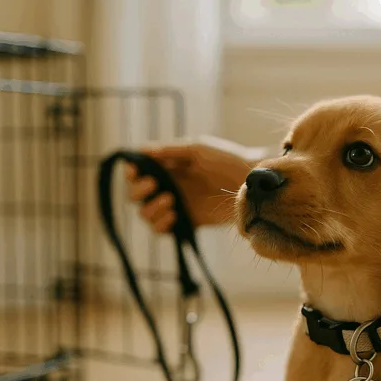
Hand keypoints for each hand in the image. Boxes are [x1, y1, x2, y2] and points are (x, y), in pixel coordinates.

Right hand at [124, 136, 260, 232]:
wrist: (249, 182)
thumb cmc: (227, 160)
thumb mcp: (198, 150)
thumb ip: (170, 151)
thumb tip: (142, 150)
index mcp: (168, 167)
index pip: (138, 173)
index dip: (131, 173)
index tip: (134, 172)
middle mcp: (168, 187)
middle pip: (136, 196)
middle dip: (139, 191)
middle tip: (153, 185)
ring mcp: (176, 206)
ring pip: (146, 215)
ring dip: (151, 209)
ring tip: (170, 200)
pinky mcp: (187, 222)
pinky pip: (162, 230)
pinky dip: (161, 224)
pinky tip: (175, 215)